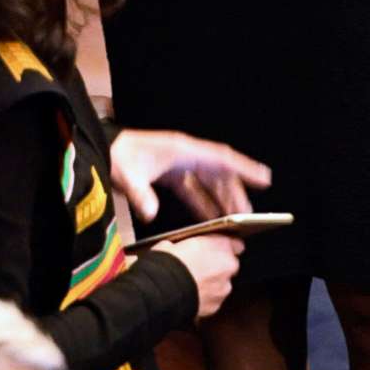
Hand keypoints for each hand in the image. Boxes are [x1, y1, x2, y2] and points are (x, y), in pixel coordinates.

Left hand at [109, 126, 270, 223]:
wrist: (105, 149)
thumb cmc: (118, 156)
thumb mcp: (128, 174)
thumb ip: (140, 193)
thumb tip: (151, 213)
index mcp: (183, 150)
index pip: (221, 158)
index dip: (244, 167)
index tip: (264, 177)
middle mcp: (186, 155)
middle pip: (219, 174)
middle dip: (235, 193)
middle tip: (248, 214)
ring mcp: (180, 165)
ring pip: (210, 183)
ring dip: (222, 200)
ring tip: (235, 220)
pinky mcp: (172, 175)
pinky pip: (196, 190)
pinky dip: (205, 204)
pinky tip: (212, 219)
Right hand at [170, 230, 242, 321]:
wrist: (165, 288)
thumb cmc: (169, 263)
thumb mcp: (172, 243)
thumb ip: (183, 245)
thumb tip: (171, 247)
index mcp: (221, 245)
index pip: (236, 244)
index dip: (227, 247)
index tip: (219, 249)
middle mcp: (228, 266)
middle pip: (230, 265)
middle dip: (219, 267)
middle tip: (200, 267)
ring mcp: (224, 287)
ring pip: (222, 284)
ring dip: (212, 284)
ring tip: (193, 284)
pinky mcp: (216, 305)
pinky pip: (213, 300)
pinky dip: (205, 299)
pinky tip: (191, 296)